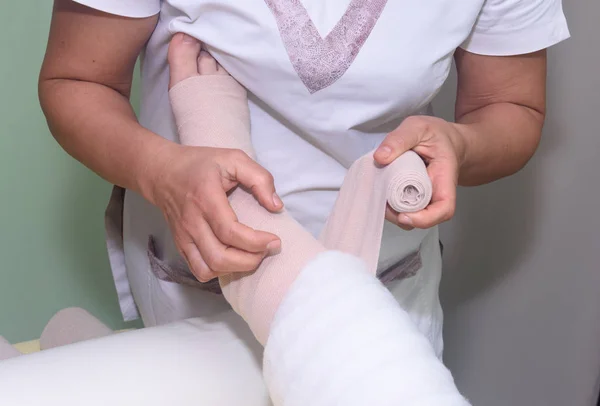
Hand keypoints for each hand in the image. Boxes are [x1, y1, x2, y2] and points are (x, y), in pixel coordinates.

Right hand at [144, 144, 282, 281]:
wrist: (162, 171)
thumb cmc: (200, 164)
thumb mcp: (234, 158)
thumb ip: (259, 178)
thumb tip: (276, 206)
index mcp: (206, 199)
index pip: (230, 232)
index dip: (256, 242)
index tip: (274, 240)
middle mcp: (192, 221)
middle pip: (219, 258)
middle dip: (249, 261)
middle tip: (266, 249)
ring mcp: (183, 236)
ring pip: (208, 269)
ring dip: (235, 269)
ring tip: (251, 255)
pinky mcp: (181, 244)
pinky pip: (199, 269)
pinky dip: (218, 271)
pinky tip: (232, 258)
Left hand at [374, 116, 466, 230]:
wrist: (446, 139)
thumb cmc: (437, 134)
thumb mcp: (418, 127)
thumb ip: (400, 138)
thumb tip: (380, 157)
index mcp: (444, 177)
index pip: (444, 208)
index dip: (425, 219)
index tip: (404, 216)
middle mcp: (436, 193)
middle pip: (424, 218)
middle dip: (401, 217)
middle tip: (382, 202)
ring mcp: (425, 197)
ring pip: (412, 216)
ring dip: (393, 213)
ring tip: (380, 196)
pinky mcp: (414, 196)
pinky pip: (404, 208)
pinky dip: (391, 205)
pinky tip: (381, 193)